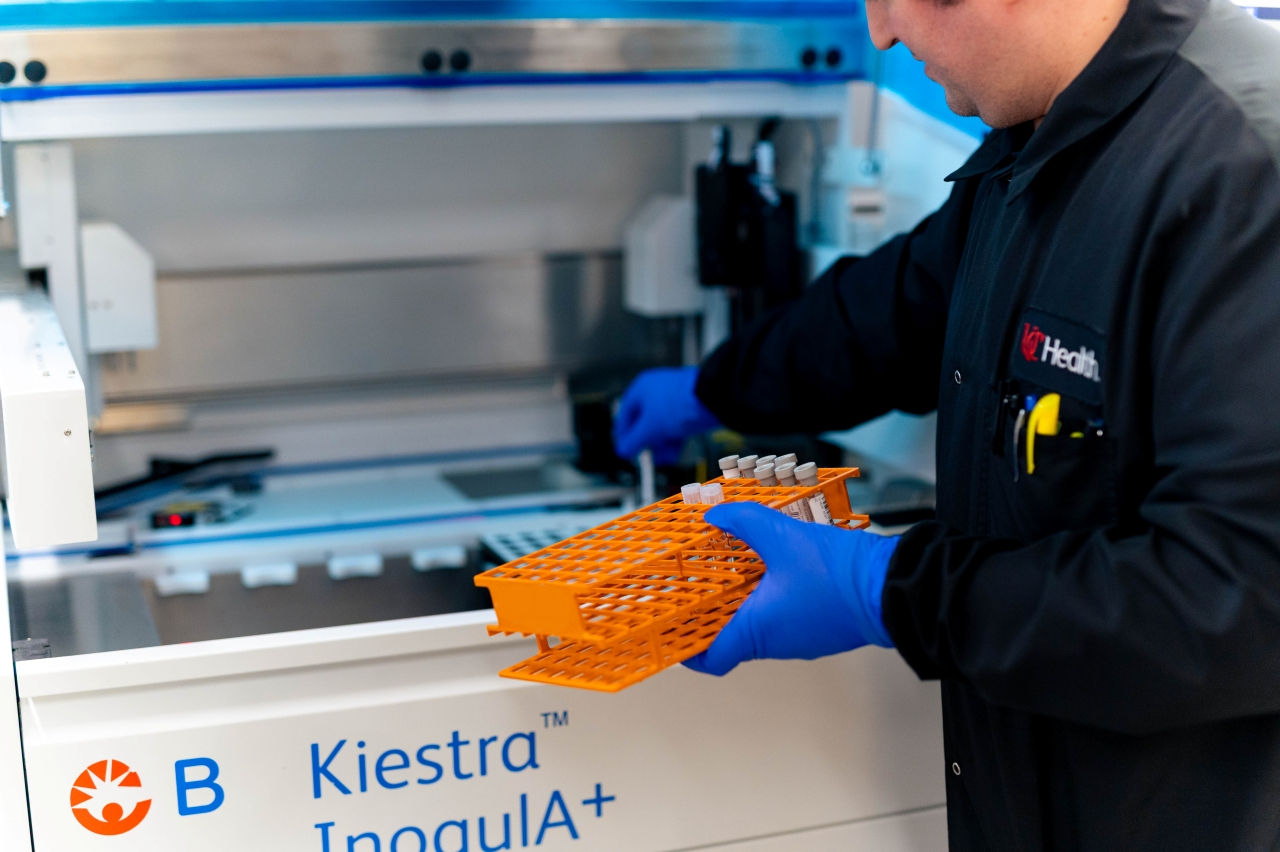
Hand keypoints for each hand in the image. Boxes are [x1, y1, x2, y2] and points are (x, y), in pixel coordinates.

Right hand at [613, 367, 719, 464]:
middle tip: (645, 456)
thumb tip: (623, 450)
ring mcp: (674, 398)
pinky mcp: (690, 407)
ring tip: (662, 458)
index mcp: (641, 389)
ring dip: (660, 444)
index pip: (626, 414)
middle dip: (646, 442)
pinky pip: (676, 426)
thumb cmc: (678, 403)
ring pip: (662, 425)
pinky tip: (673, 453)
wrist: (712, 397)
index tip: (625, 449)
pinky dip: (673, 439)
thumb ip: (634, 441)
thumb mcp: (650, 428)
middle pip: (645, 421)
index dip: (624, 434)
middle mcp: (657, 390)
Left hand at [684, 502, 898, 675]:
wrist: (893, 587)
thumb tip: (717, 514)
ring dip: (746, 600)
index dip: (688, 648)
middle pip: (732, 636)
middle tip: (703, 585)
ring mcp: (802, 639)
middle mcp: (778, 642)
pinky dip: (773, 597)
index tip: (674, 632)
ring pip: (761, 624)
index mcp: (759, 630)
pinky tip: (775, 568)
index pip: (712, 658)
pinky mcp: (821, 629)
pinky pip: (786, 617)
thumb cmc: (840, 575)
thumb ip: (743, 521)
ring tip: (736, 568)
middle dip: (715, 611)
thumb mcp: (781, 536)